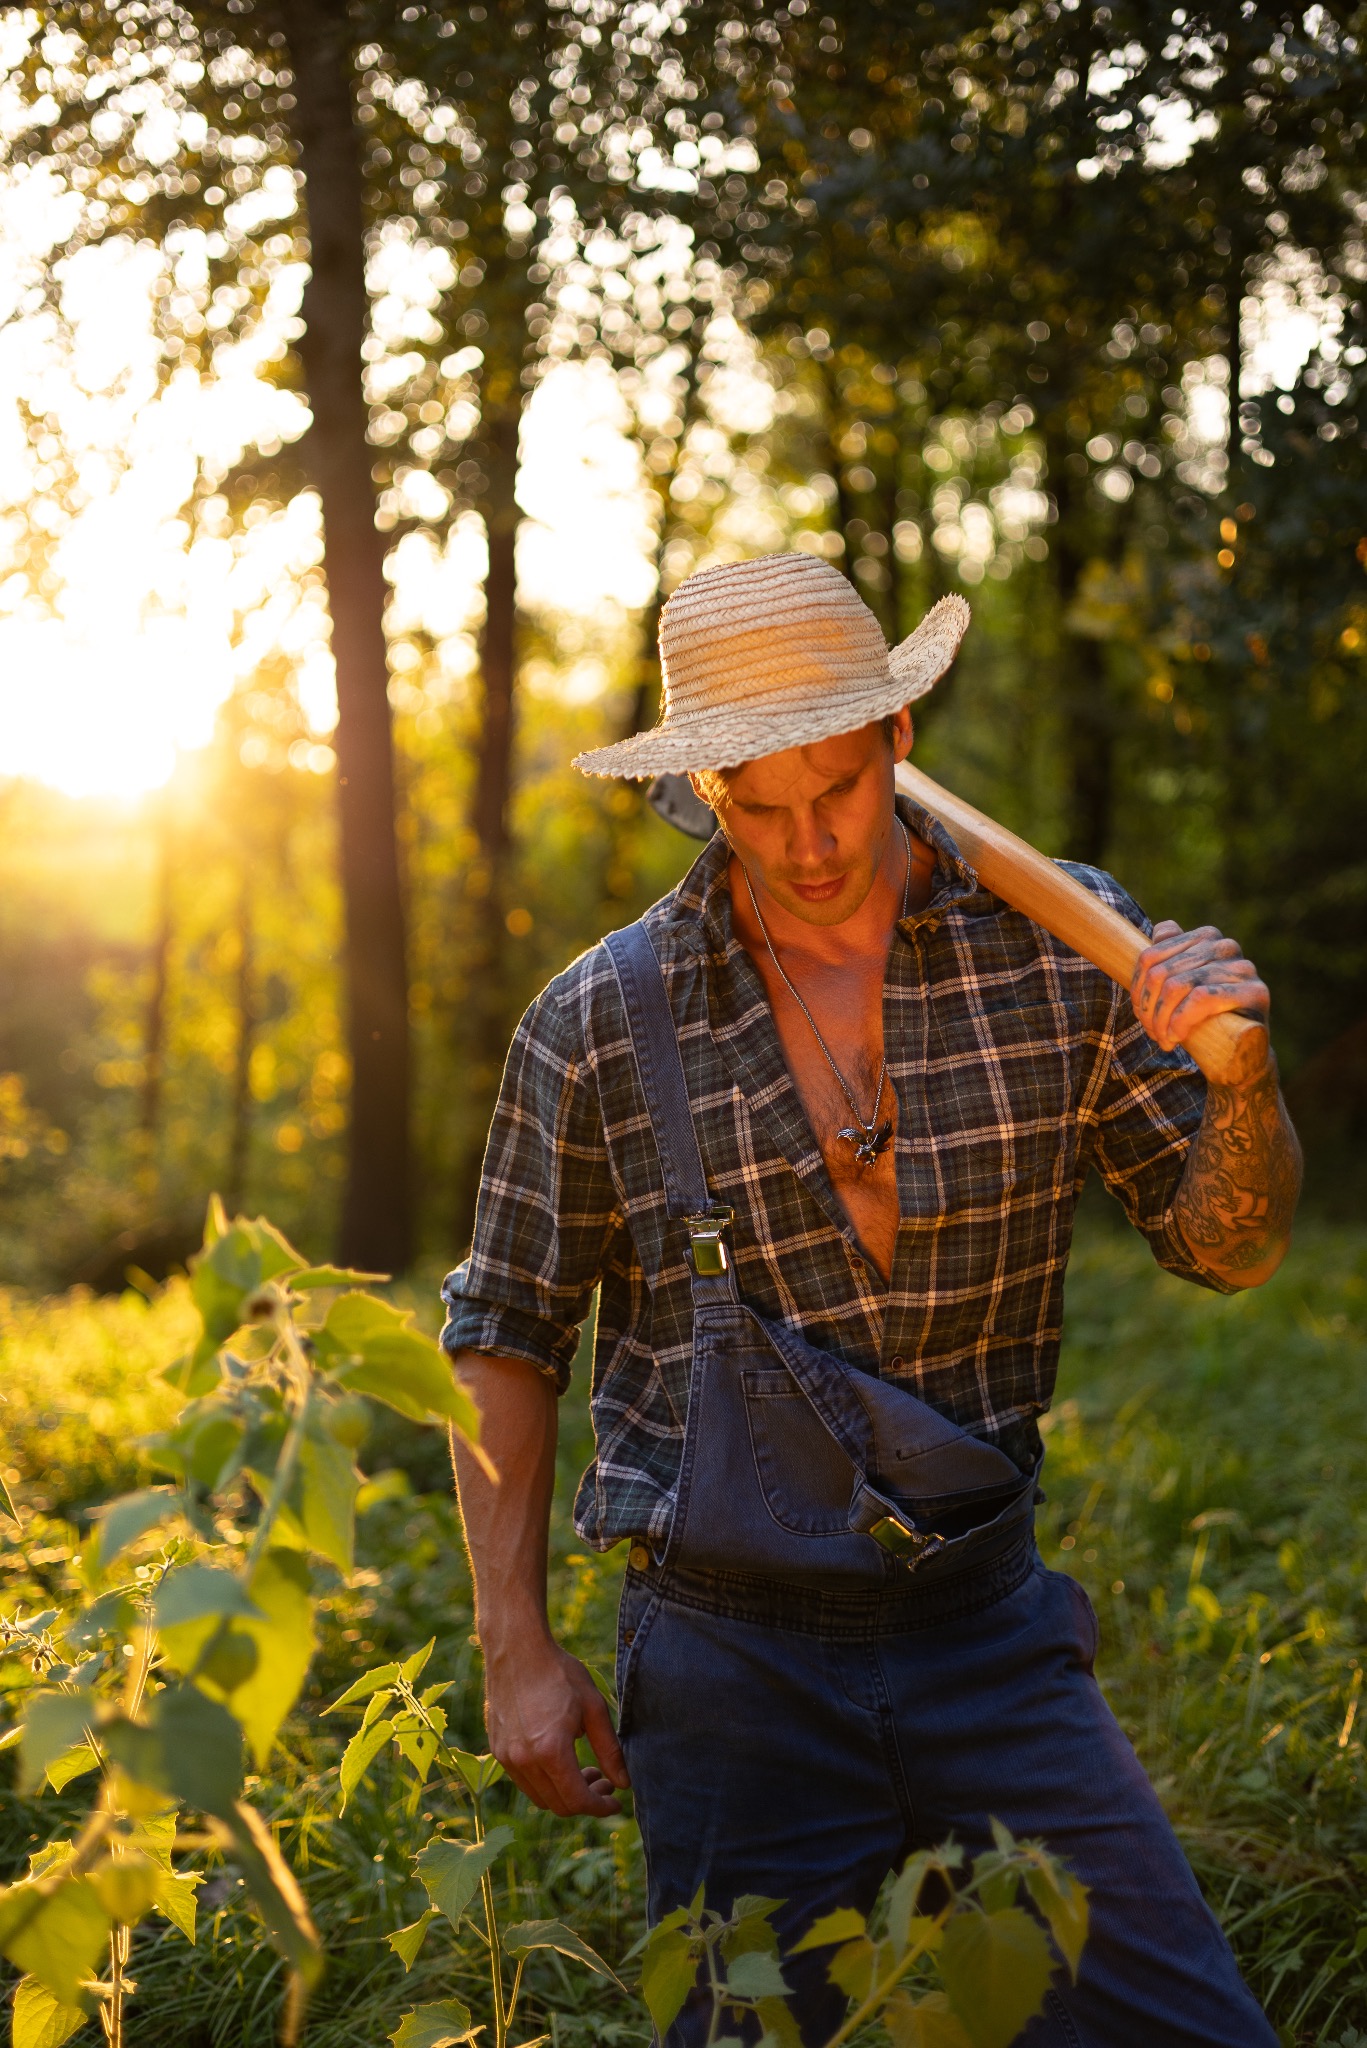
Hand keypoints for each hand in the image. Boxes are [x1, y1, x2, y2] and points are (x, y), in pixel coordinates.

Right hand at [483, 1632, 628, 1817]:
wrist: (516, 1650)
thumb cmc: (558, 1674)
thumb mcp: (593, 1708)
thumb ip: (609, 1751)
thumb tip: (623, 1784)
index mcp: (550, 1751)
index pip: (578, 1800)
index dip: (600, 1807)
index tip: (616, 1802)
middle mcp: (524, 1761)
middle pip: (559, 1805)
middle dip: (585, 1801)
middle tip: (603, 1781)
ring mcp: (506, 1757)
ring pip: (540, 1798)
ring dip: (564, 1794)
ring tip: (583, 1771)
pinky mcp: (497, 1750)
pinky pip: (524, 1782)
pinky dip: (545, 1783)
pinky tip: (559, 1760)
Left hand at [1131, 921, 1269, 1060]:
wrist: (1242, 1052)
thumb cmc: (1206, 1018)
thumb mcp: (1182, 986)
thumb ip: (1172, 954)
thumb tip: (1162, 929)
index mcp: (1206, 937)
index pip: (1151, 956)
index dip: (1137, 987)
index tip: (1139, 1012)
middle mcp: (1225, 946)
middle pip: (1162, 973)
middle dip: (1148, 1008)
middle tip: (1152, 1032)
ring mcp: (1243, 967)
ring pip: (1177, 986)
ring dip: (1161, 1020)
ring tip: (1163, 1040)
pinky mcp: (1254, 991)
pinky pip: (1201, 998)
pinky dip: (1180, 1020)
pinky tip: (1176, 1037)